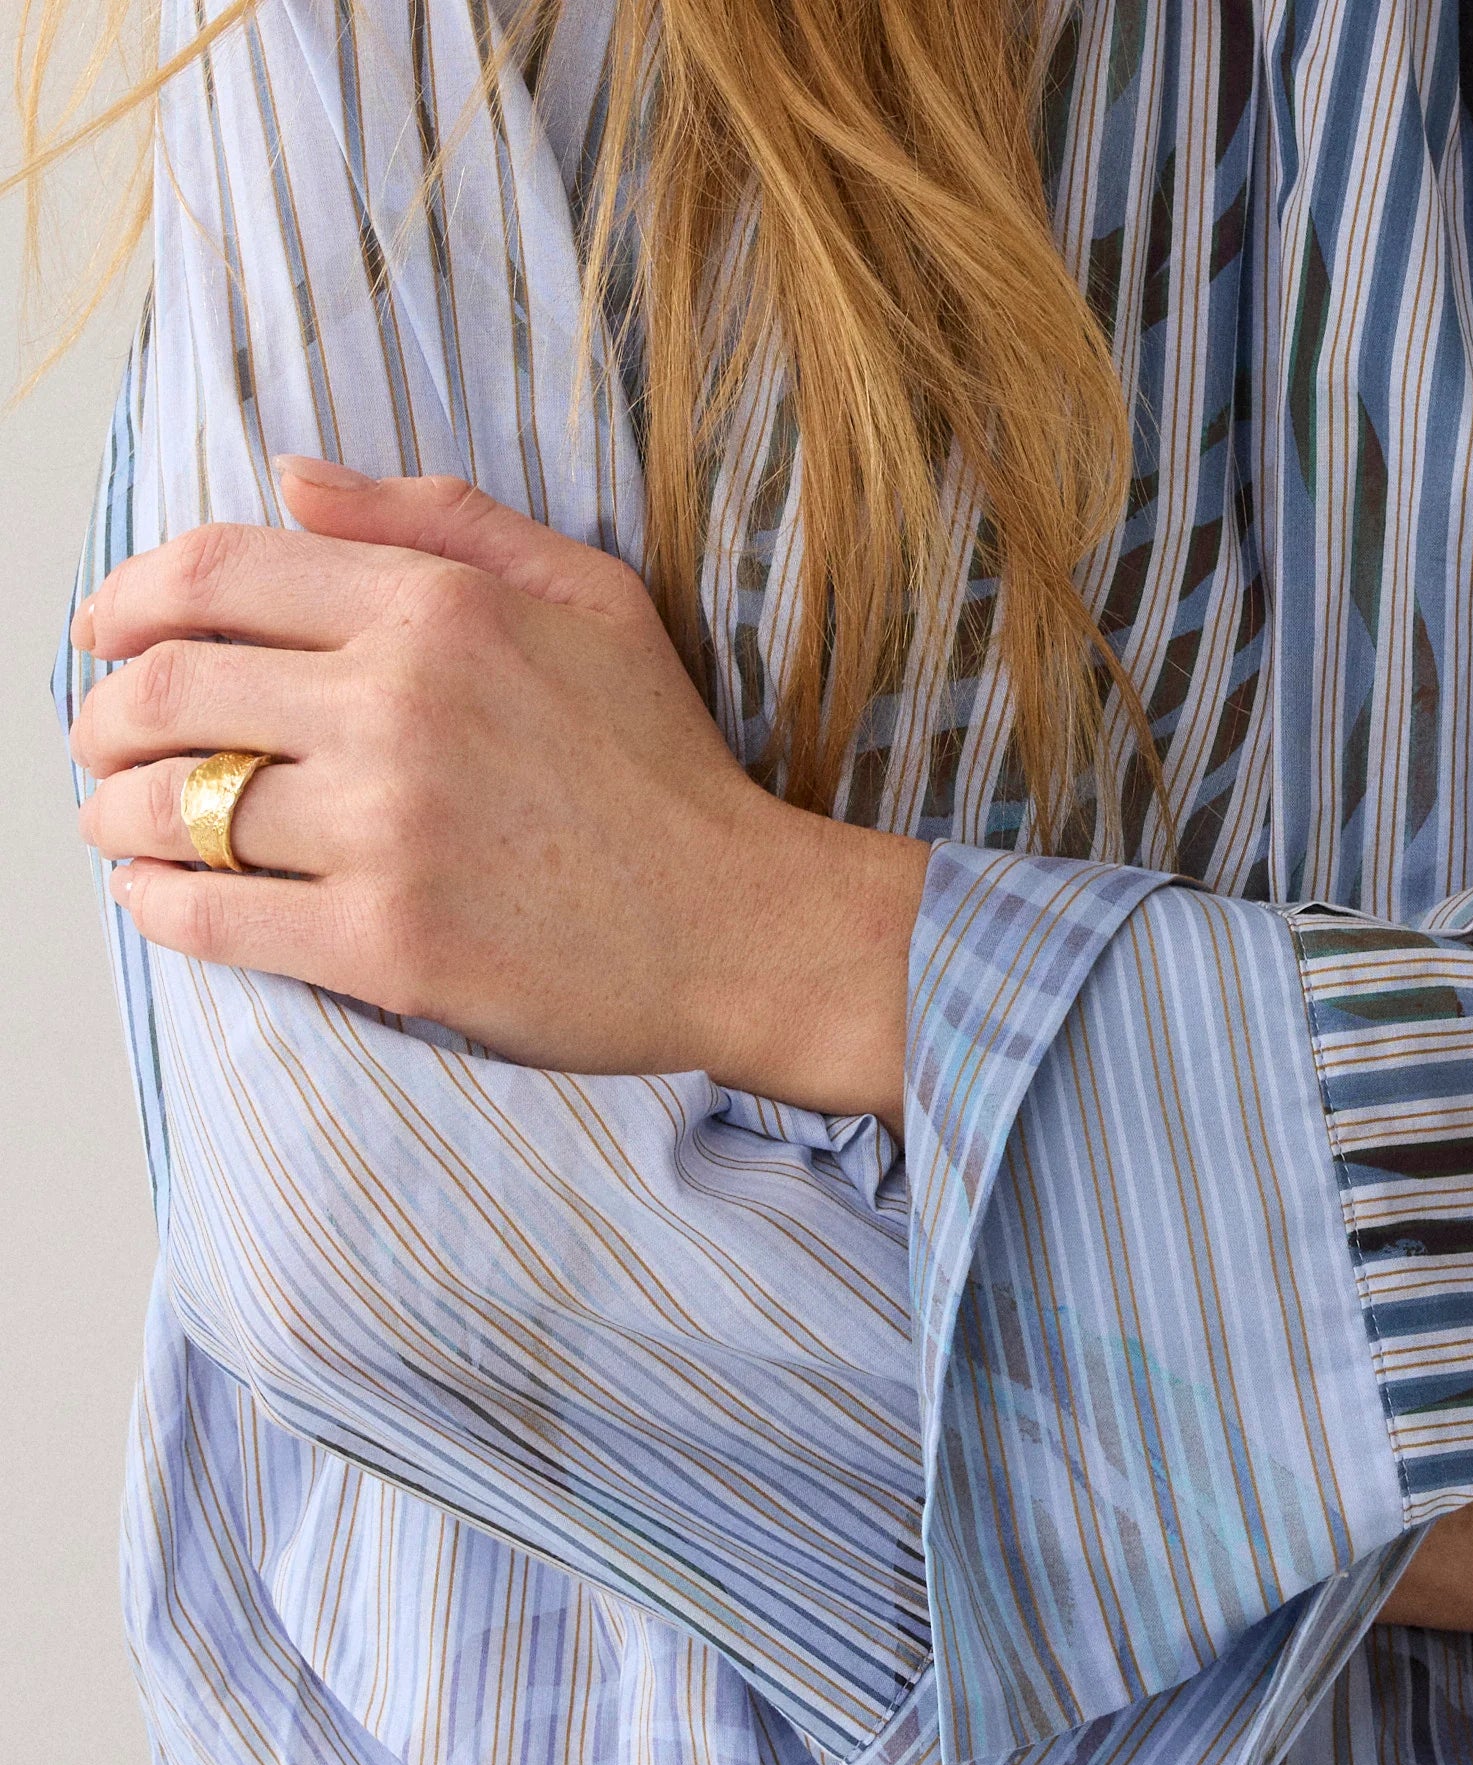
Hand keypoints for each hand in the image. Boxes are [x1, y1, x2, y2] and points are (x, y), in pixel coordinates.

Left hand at [67, 458, 923, 1123]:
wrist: (744, 927)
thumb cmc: (670, 769)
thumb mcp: (591, 597)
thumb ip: (443, 523)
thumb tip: (292, 480)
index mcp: (437, 608)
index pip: (215, 572)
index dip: (124, 598)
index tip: (99, 632)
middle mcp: (398, 707)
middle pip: (171, 686)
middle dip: (103, 714)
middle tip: (99, 741)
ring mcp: (388, 831)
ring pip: (176, 807)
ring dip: (116, 815)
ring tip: (118, 825)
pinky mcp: (387, 945)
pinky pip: (215, 919)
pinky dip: (160, 907)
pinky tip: (159, 898)